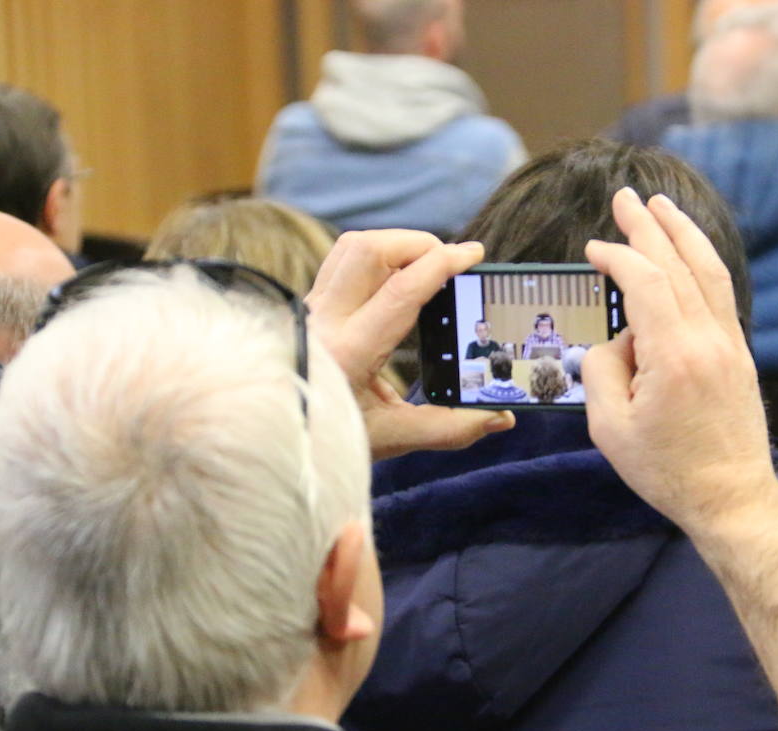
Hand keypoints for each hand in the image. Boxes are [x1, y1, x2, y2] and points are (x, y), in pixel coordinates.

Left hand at [305, 230, 515, 459]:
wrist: (275, 437)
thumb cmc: (329, 440)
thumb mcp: (393, 438)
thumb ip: (450, 428)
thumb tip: (502, 418)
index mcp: (348, 352)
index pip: (400, 290)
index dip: (442, 264)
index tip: (473, 253)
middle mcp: (324, 321)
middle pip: (370, 249)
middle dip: (417, 243)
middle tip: (451, 262)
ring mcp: (311, 309)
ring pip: (352, 247)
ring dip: (395, 245)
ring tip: (427, 266)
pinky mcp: (309, 306)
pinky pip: (342, 262)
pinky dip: (376, 258)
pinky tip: (398, 278)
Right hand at [586, 191, 777, 730]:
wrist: (731, 497)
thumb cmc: (667, 471)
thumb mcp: (610, 428)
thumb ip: (601, 371)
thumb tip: (614, 342)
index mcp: (673, 355)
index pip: (645, 282)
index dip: (618, 257)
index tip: (594, 248)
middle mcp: (708, 340)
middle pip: (679, 265)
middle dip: (649, 227)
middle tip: (626, 197)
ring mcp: (730, 345)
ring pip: (708, 273)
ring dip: (683, 235)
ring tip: (662, 208)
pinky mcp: (739, 356)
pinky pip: (720, 296)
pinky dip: (701, 265)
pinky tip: (688, 256)